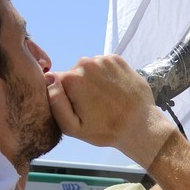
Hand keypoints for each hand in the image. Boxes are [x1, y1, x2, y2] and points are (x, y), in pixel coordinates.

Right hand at [47, 55, 175, 165]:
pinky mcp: (117, 59)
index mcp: (71, 79)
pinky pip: (103, 65)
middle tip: (93, 106)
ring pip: (88, 69)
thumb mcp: (73, 127)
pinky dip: (106, 76)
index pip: (54, 81)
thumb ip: (55, 103)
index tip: (77, 108)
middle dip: (79, 88)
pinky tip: (114, 91)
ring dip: (94, 81)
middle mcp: (85, 63)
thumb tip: (48, 78)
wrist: (141, 126)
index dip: (63, 96)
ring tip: (106, 99)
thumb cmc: (106, 130)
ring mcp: (103, 60)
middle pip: (72, 74)